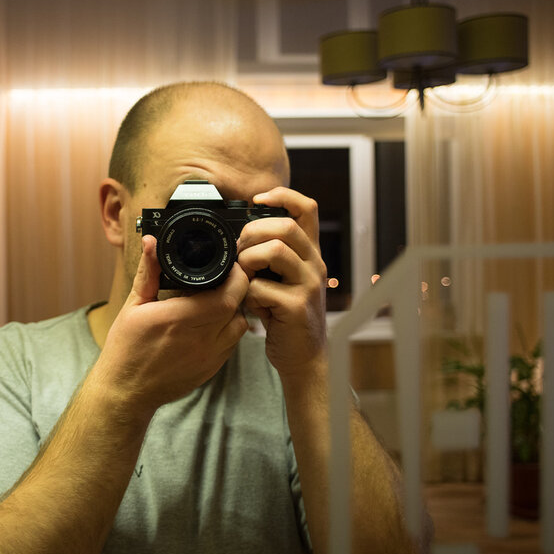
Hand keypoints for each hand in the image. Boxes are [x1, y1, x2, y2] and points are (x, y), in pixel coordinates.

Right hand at [94, 235, 250, 412]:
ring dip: (234, 309)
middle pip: (237, 307)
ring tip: (217, 301)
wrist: (126, 391)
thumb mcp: (133, 305)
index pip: (226, 295)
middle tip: (225, 278)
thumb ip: (148, 272)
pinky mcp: (212, 369)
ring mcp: (208, 357)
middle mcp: (198, 339)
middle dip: (236, 288)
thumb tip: (152, 242)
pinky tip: (212, 323)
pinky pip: (233, 343)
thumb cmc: (126, 347)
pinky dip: (229, 329)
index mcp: (177, 319)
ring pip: (240, 325)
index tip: (229, 266)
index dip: (235, 277)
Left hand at [235, 187, 327, 377]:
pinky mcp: (297, 307)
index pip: (306, 208)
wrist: (303, 358)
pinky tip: (250, 305)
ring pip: (275, 251)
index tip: (257, 199)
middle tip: (239, 251)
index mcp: (309, 253)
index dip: (282, 195)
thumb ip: (269, 257)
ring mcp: (309, 285)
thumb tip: (239, 236)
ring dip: (248, 260)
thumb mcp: (282, 280)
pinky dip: (247, 295)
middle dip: (253, 233)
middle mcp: (315, 264)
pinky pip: (261, 288)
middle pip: (286, 226)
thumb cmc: (286, 317)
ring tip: (244, 277)